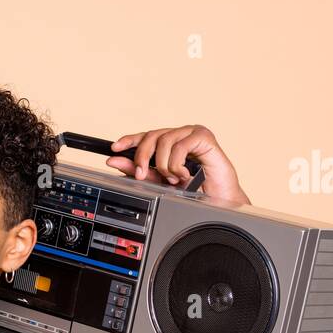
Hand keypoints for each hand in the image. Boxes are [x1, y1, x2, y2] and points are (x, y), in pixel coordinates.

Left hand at [106, 124, 249, 206]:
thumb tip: (115, 161)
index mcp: (170, 143)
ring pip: (164, 140)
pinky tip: (184, 174)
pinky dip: (177, 163)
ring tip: (173, 178)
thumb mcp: (160, 181)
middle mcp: (180, 135)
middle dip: (142, 156)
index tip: (114, 148)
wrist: (218, 199)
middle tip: (141, 174)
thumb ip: (139, 171)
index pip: (146, 136)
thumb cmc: (194, 189)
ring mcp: (192, 133)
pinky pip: (181, 145)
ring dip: (164, 165)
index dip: (129, 140)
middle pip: (152, 135)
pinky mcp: (204, 137)